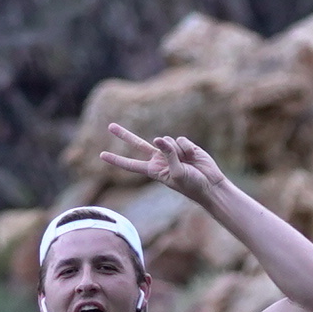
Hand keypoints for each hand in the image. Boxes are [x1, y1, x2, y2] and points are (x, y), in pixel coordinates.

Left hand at [95, 122, 228, 202]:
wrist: (210, 184)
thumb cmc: (192, 185)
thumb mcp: (177, 173)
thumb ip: (167, 154)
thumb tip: (158, 138)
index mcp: (153, 170)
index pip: (131, 164)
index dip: (117, 160)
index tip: (102, 156)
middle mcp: (159, 159)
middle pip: (138, 144)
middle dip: (124, 135)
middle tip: (110, 126)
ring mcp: (171, 151)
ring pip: (167, 140)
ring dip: (177, 151)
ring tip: (187, 163)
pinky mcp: (184, 146)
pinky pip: (180, 140)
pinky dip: (187, 148)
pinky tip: (194, 157)